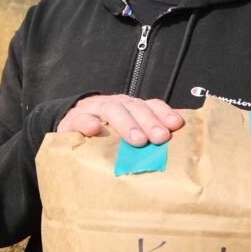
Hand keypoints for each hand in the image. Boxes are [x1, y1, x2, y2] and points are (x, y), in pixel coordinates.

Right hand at [57, 95, 182, 145]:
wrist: (70, 124)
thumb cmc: (105, 133)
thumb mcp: (127, 131)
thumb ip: (148, 135)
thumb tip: (180, 146)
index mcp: (131, 108)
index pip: (151, 105)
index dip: (164, 113)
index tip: (176, 125)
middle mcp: (116, 104)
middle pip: (135, 108)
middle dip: (150, 122)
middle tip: (160, 138)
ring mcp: (94, 110)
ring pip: (112, 110)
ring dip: (126, 124)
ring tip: (137, 140)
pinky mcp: (73, 120)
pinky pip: (81, 119)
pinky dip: (88, 123)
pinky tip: (95, 130)